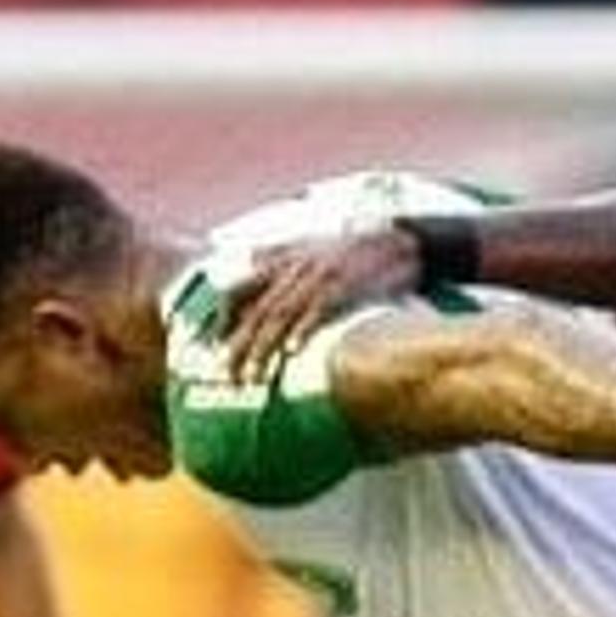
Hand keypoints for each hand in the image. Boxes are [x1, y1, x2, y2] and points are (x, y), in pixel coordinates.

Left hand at [225, 226, 420, 382]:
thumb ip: (280, 252)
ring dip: (263, 348)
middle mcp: (296, 267)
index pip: (241, 288)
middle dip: (239, 345)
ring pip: (280, 315)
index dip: (223, 318)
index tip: (213, 346)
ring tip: (253, 377)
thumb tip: (250, 256)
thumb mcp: (312, 243)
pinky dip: (303, 330)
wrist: (402, 239)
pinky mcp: (343, 283)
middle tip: (226, 376)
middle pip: (257, 311)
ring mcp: (318, 275)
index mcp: (286, 260)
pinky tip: (292, 352)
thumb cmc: (358, 248)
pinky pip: (317, 310)